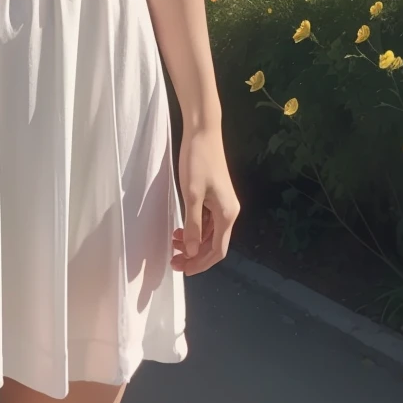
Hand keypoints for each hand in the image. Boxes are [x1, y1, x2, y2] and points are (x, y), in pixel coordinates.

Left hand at [171, 128, 239, 274]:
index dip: (201, 264)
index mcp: (227, 214)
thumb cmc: (197, 161)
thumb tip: (193, 252)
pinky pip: (207, 221)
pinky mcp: (215, 196)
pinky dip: (194, 229)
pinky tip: (180, 229)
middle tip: (173, 260)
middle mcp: (228, 212)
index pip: (217, 251)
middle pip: (214, 244)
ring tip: (173, 244)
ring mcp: (222, 204)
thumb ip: (193, 225)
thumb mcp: (191, 194)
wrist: (203, 132)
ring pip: (209, 233)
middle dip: (195, 255)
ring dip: (194, 242)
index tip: (184, 270)